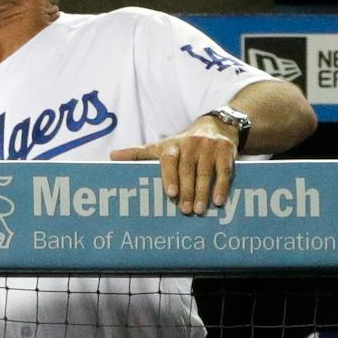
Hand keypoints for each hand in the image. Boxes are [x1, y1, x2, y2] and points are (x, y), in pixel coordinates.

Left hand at [110, 116, 238, 214]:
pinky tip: (218, 201)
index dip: (169, 176)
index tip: (170, 193)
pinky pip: (224, 170)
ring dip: (203, 192)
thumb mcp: (160, 147)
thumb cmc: (182, 145)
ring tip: (199, 210)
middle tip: (185, 210)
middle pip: (187, 169)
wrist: (214, 127)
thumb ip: (138, 154)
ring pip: (206, 172)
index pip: (169, 160)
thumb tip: (111, 157)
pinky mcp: (226, 150)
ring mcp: (209, 147)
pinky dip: (222, 186)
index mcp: (172, 145)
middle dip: (186, 191)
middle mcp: (190, 144)